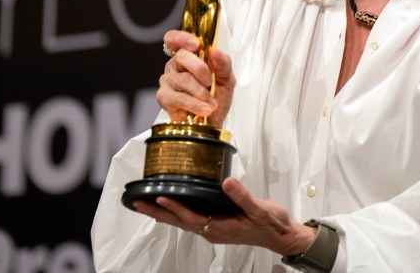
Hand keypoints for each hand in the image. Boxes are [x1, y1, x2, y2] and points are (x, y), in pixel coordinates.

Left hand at [132, 177, 316, 256]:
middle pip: (179, 222)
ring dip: (163, 213)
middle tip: (137, 203)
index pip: (191, 218)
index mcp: (220, 228)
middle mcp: (212, 230)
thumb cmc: (271, 224)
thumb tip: (227, 182)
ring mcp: (214, 229)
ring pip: (183, 221)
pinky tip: (172, 206)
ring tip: (145, 204)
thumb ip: (242, 196)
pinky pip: (191, 219)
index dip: (174, 208)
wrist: (282, 236)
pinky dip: (177, 212)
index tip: (159, 198)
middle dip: (157, 212)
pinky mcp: (217, 224)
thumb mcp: (260, 209)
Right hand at [160, 30, 234, 127]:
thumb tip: (215, 51)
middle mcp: (174, 65)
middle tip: (211, 83)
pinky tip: (204, 110)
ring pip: (183, 79)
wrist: (213, 121)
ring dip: (202, 93)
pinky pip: (179, 98)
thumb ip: (223, 64)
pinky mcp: (164, 97)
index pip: (174, 39)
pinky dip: (195, 104)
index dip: (181, 38)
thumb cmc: (217, 96)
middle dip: (201, 69)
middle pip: (182, 56)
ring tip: (212, 104)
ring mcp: (167, 81)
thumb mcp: (226, 79)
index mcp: (188, 56)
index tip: (196, 44)